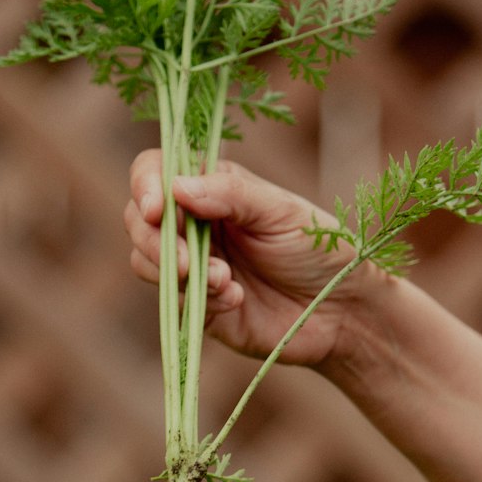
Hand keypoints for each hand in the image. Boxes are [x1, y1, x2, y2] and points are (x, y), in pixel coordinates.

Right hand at [124, 151, 374, 367]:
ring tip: (224, 281)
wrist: (342, 310)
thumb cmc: (320, 249)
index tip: (157, 209)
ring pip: (145, 261)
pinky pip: (172, 301)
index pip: (156, 170)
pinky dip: (198, 299)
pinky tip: (234, 299)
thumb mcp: (281, 212)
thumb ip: (231, 196)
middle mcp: (195, 223)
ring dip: (176, 272)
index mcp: (214, 187)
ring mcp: (193, 264)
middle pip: (139, 220)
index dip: (146, 185)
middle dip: (156, 241)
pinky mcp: (197, 306)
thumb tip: (176, 189)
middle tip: (187, 263)